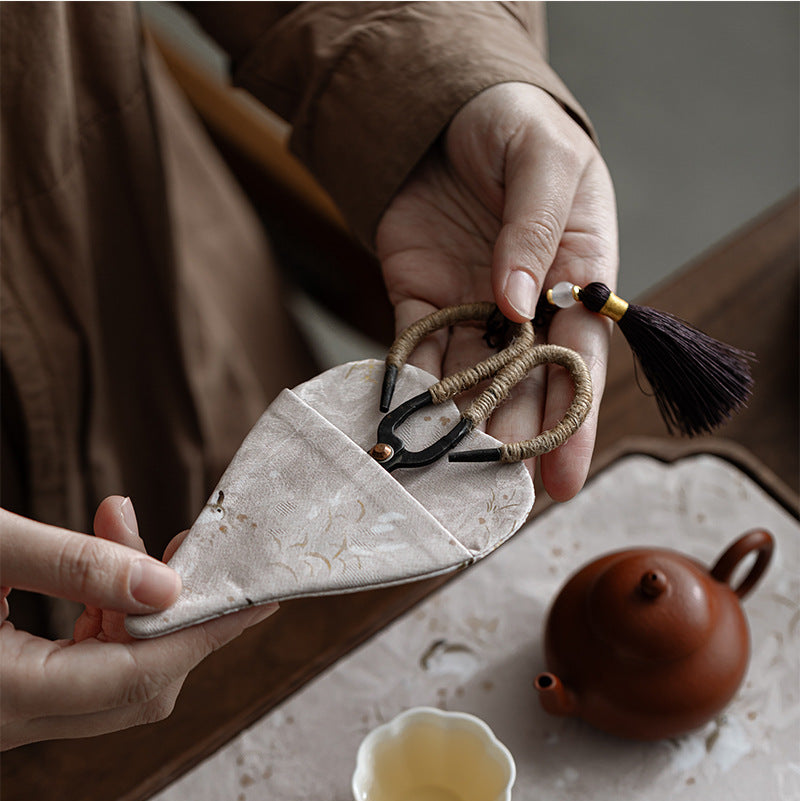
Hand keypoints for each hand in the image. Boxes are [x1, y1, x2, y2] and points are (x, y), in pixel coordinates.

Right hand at [0, 498, 276, 747]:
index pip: (139, 675)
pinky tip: (101, 575)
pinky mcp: (12, 694)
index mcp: (8, 694)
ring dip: (136, 613)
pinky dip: (106, 625)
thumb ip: (71, 565)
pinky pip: (82, 673)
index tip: (256, 600)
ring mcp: (12, 713)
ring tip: (122, 534)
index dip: (205, 632)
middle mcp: (11, 720)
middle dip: (175, 615)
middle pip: (138, 689)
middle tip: (187, 548)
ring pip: (113, 680)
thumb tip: (164, 585)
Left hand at [376, 82, 617, 499]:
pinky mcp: (420, 305)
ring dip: (457, 433)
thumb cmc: (516, 126)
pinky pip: (413, 355)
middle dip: (509, 445)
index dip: (572, 425)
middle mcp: (526, 310)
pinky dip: (407, 391)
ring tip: (444, 483)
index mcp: (576, 280)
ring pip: (467, 386)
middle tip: (494, 503)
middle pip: (522, 389)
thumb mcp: (543, 161)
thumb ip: (534, 229)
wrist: (447, 107)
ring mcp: (471, 312)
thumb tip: (517, 300)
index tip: (563, 482)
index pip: (580, 363)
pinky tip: (402, 427)